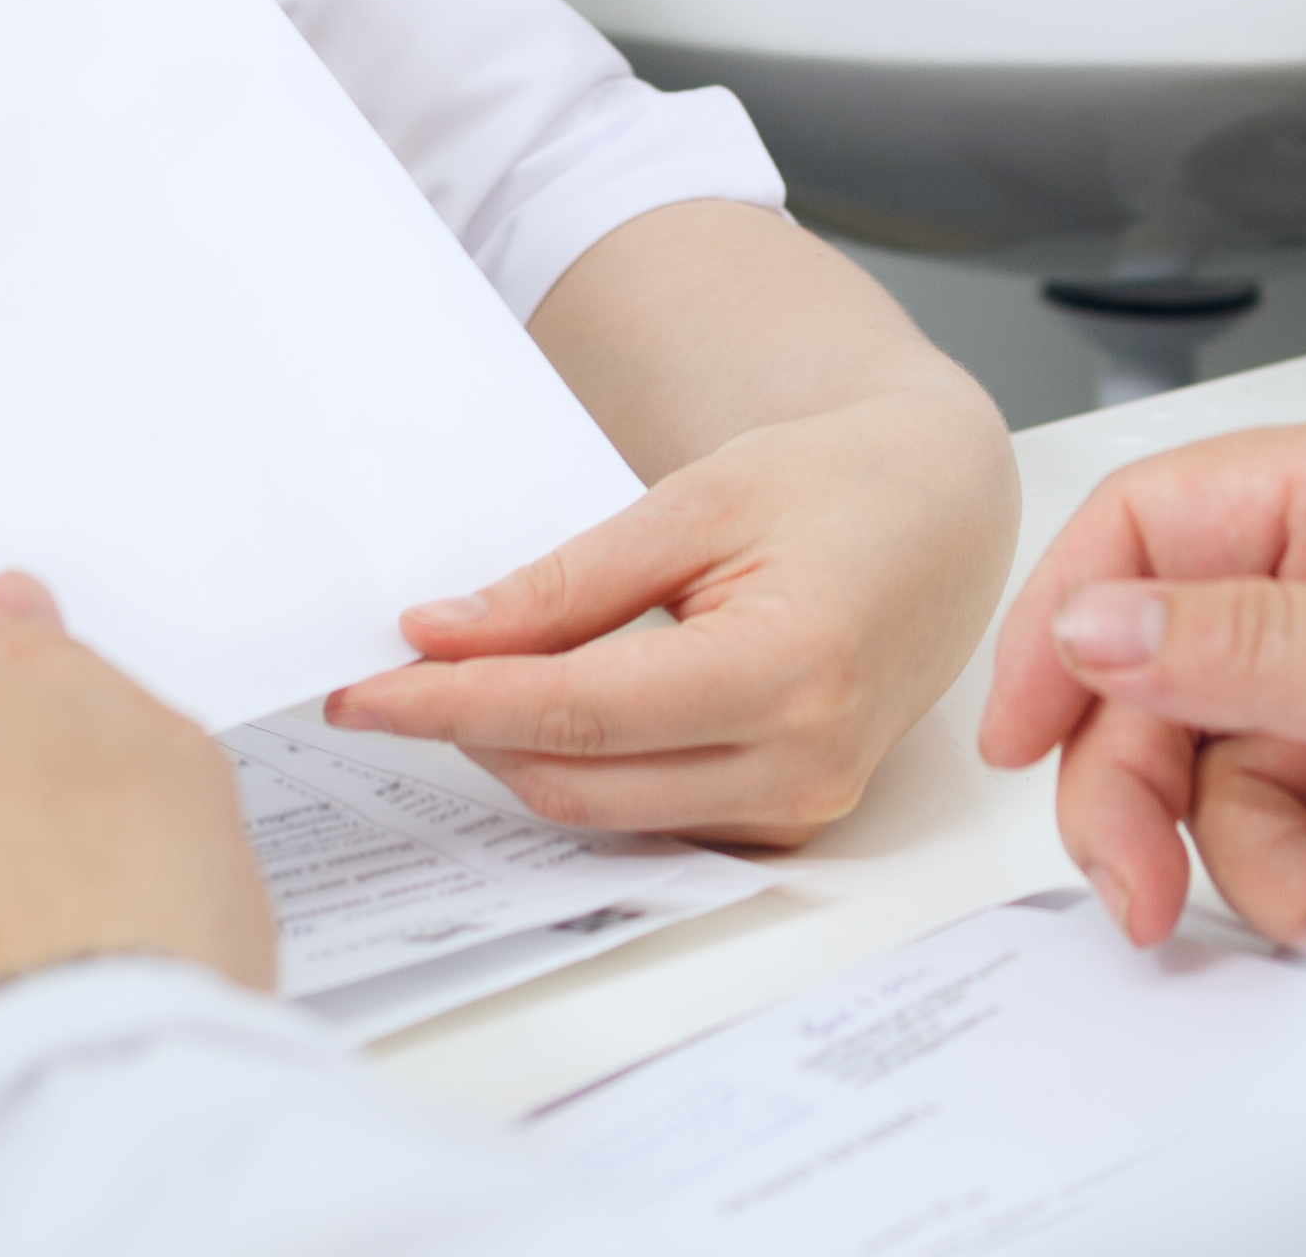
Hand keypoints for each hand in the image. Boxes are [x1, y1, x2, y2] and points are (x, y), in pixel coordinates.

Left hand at [325, 374, 1012, 843]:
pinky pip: (651, 817)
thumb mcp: (697, 499)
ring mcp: (803, 805)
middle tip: (391, 677)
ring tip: (459, 684)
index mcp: (789, 668)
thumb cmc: (836, 486)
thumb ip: (569, 580)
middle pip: (578, 778)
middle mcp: (802, 760)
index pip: (578, 710)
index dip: (454, 701)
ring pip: (604, 810)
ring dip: (518, 754)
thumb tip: (443, 634)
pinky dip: (583, 772)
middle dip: (469, 730)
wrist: (941, 514)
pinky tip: (544, 714)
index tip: (364, 688)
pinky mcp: (792, 820)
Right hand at [973, 409, 1305, 946]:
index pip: (1152, 524)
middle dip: (1156, 789)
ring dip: (1272, 861)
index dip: (1063, 620)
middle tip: (1145, 897)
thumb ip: (1270, 643)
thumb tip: (1097, 621)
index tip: (1020, 734)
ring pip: (1228, 777)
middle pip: (1165, 672)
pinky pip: (1301, 838)